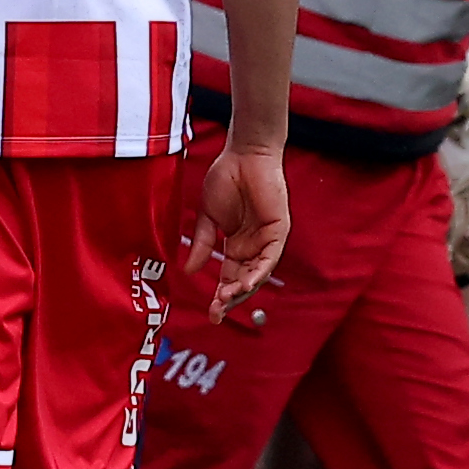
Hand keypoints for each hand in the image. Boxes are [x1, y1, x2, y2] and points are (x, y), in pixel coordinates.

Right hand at [188, 139, 291, 318]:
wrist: (242, 155)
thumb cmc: (226, 179)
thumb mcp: (207, 217)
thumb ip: (201, 243)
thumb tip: (190, 271)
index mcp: (235, 246)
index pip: (229, 278)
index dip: (220, 297)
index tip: (210, 313)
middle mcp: (252, 247)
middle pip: (243, 281)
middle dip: (231, 299)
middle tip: (217, 313)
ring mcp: (267, 240)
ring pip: (257, 274)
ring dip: (243, 289)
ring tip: (228, 299)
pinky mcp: (278, 231)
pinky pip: (270, 257)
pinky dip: (259, 271)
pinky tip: (247, 283)